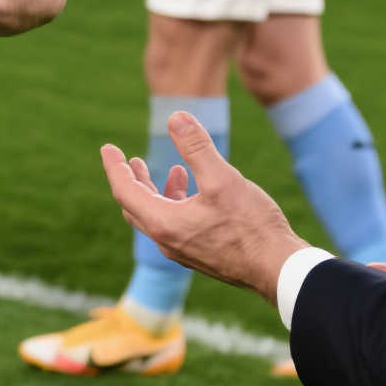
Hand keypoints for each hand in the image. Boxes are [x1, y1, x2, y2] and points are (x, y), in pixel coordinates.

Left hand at [101, 112, 309, 301]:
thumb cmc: (251, 225)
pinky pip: (175, 226)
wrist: (277, 269)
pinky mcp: (201, 255)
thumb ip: (196, 147)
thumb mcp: (222, 178)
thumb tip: (175, 116)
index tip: (107, 148)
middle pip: (136, 207)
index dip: (114, 167)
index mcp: (164, 224)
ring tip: (171, 170)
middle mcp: (168, 241)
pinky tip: (197, 192)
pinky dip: (176, 204)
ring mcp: (183, 252)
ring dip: (157, 191)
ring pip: (157, 217)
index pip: (126, 192)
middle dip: (132, 180)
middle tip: (128, 160)